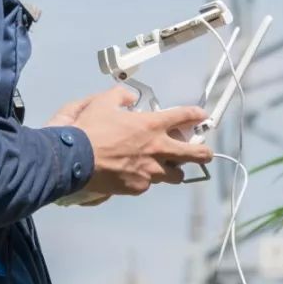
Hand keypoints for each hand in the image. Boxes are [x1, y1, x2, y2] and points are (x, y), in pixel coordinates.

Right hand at [52, 86, 210, 199]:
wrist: (77, 159)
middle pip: (194, 154)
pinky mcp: (139, 187)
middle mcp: (157, 149)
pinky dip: (146, 179)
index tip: (201, 116)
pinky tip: (136, 175)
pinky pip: (149, 184)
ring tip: (168, 168)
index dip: (195, 115)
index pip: (183, 117)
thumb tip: (128, 97)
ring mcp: (150, 171)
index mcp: (152, 125)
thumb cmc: (90, 130)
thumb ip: (119, 96)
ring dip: (174, 170)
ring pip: (175, 175)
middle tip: (206, 153)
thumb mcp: (103, 103)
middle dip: (204, 153)